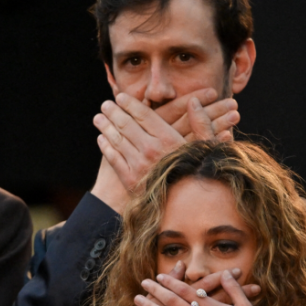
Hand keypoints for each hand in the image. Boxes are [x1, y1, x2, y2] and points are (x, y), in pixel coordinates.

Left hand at [94, 91, 237, 193]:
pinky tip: (101, 139)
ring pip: (117, 140)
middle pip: (126, 125)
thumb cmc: (200, 175)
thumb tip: (193, 101)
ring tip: (98, 119)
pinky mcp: (130, 180)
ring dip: (105, 127)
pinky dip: (106, 147)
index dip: (130, 104)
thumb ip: (201, 124)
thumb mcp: (207, 149)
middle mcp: (151, 150)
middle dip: (113, 112)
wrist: (187, 209)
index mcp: (169, 139)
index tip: (120, 97)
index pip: (144, 115)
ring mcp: (139, 165)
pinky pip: (113, 158)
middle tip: (105, 105)